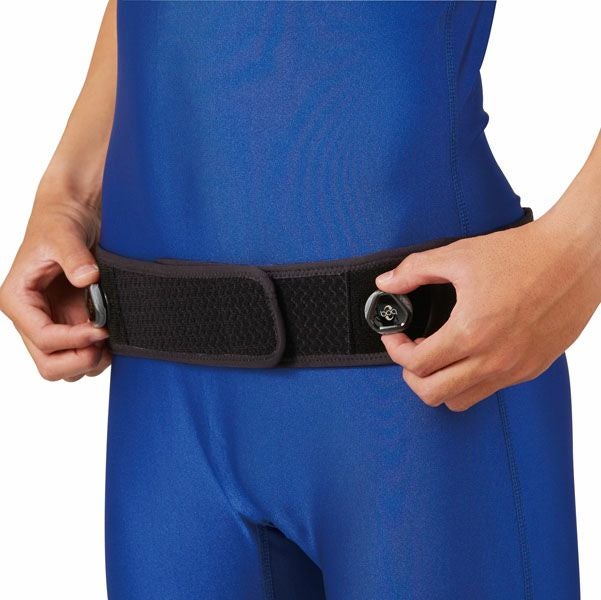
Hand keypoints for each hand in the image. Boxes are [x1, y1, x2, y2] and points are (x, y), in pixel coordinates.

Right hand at [0, 189, 110, 381]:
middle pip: (50, 365)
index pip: (43, 338)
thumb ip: (74, 256)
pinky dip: (98, 352)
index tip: (101, 330)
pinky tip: (112, 334)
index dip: (74, 341)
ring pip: (66, 367)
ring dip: (90, 360)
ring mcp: (53, 323)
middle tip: (105, 344)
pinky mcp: (71, 323)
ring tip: (110, 338)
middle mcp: (32, 317)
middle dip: (79, 360)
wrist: (74, 214)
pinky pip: (81, 353)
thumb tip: (88, 278)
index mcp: (18, 299)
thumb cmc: (60, 221)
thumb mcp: (64, 233)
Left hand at [374, 214, 599, 411]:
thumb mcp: (457, 255)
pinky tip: (469, 353)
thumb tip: (386, 283)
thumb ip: (414, 271)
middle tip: (411, 351)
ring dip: (440, 384)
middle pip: (432, 394)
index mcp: (471, 332)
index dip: (396, 350)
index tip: (396, 336)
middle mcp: (494, 359)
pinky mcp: (532, 368)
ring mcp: (515, 369)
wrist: (576, 256)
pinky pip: (491, 390)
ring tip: (439, 356)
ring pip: (461, 400)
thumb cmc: (523, 254)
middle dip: (411, 375)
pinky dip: (470, 381)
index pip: (416, 364)